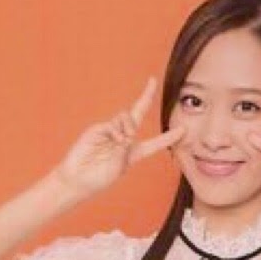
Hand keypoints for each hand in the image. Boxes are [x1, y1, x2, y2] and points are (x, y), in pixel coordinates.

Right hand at [53, 76, 184, 197]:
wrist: (78, 179)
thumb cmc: (99, 178)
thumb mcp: (119, 167)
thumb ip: (126, 149)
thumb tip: (127, 132)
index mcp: (133, 152)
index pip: (155, 143)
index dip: (168, 137)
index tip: (183, 130)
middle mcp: (123, 139)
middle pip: (137, 114)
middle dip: (146, 97)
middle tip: (152, 81)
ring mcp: (110, 132)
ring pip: (126, 118)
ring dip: (128, 126)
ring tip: (123, 140)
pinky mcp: (98, 130)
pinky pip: (113, 123)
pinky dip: (117, 130)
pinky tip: (115, 139)